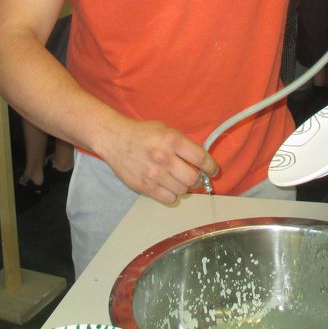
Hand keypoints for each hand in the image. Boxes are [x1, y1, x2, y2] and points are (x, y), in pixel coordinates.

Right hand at [96, 117, 218, 205]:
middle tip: (192, 176)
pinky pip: (169, 199)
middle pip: (193, 178)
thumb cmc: (141, 133)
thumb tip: (201, 160)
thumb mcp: (165, 129)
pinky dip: (172, 195)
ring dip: (183, 187)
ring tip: (176, 179)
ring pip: (182, 191)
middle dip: (196, 178)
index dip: (211, 167)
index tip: (212, 170)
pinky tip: (167, 186)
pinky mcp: (145, 187)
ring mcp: (154, 174)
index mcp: (172, 140)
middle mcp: (165, 158)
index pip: (201, 158)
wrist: (115, 140)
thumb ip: (182, 143)